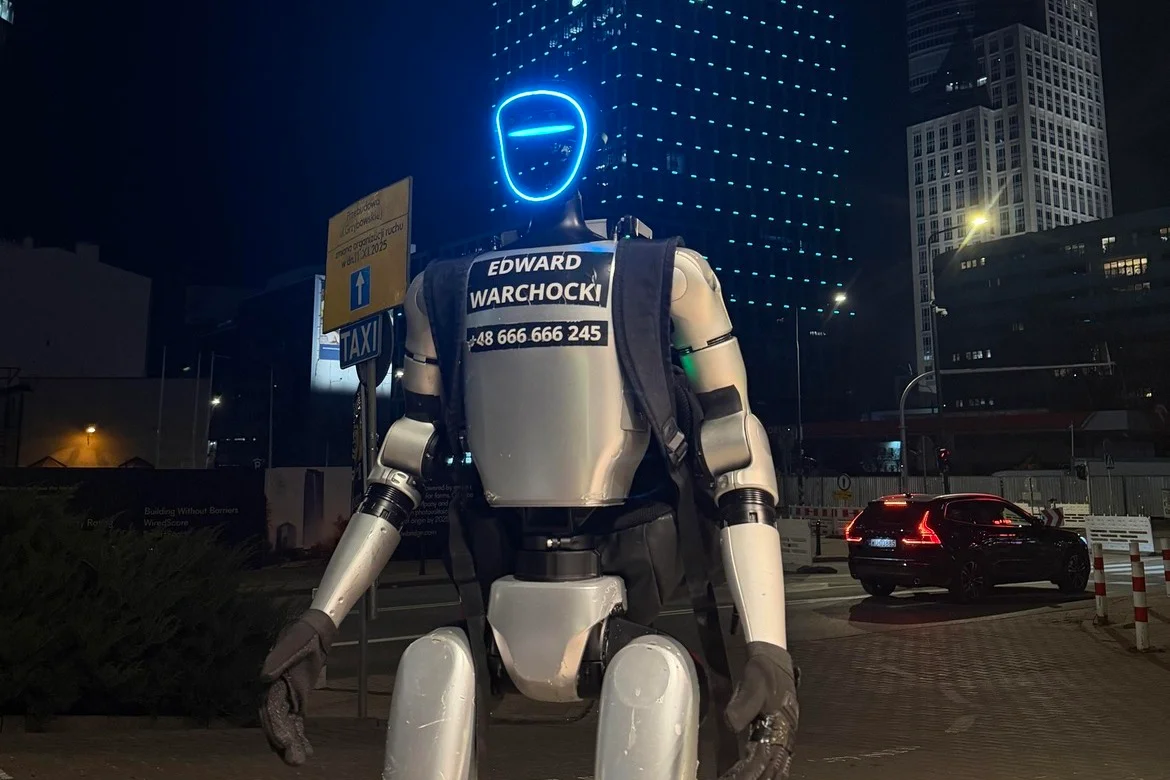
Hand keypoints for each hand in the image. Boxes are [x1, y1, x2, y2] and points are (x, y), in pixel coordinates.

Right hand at [258, 609, 337, 765]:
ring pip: (286, 726)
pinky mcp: (297, 700)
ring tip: (299, 761)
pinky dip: (299, 736)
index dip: (275, 727)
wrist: (314, 632)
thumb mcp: (292, 643)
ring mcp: (287, 698)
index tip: (283, 742)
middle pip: (277, 722)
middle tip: (294, 761)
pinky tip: (306, 750)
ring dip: (291, 744)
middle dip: (283, 742)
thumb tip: (264, 676)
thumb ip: (278, 658)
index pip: (271, 709)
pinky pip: (295, 722)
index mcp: (272, 682)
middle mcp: (276, 693)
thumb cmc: (301, 635)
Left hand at [719, 642, 798, 779]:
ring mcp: (784, 735)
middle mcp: (785, 736)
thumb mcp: (752, 687)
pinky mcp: (779, 732)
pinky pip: (774, 757)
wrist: (774, 661)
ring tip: (746, 779)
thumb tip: (732, 727)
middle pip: (773, 767)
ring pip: (776, 765)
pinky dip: (766, 768)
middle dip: (758, 777)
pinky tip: (758, 773)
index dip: (751, 773)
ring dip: (763, 775)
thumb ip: (742, 707)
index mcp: (781, 729)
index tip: (737, 778)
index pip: (766, 760)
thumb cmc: (764, 674)